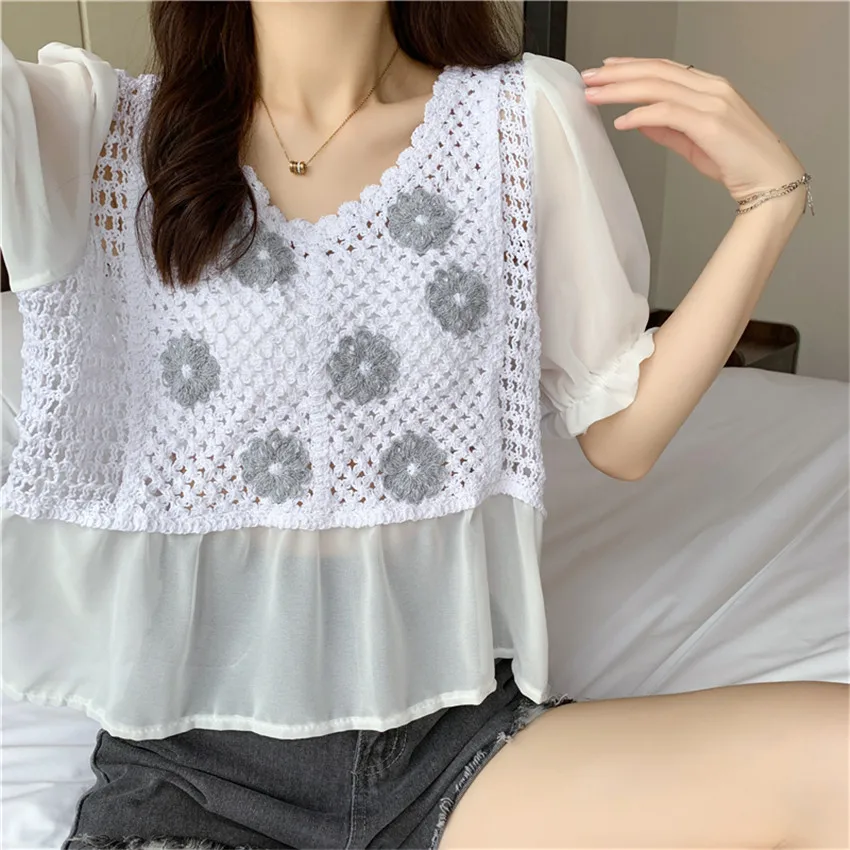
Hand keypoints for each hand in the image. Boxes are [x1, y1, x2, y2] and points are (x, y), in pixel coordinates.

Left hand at [580, 57, 805, 205]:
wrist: (772, 180)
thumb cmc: (738, 163)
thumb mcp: (695, 142)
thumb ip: (668, 129)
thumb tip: (639, 121)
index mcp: (710, 87)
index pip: (664, 68)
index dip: (632, 66)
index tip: (605, 69)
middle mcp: (712, 88)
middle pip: (655, 72)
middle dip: (617, 74)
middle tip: (589, 78)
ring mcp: (713, 103)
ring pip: (657, 87)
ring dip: (621, 90)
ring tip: (594, 95)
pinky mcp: (711, 123)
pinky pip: (668, 113)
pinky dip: (641, 115)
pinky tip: (622, 122)